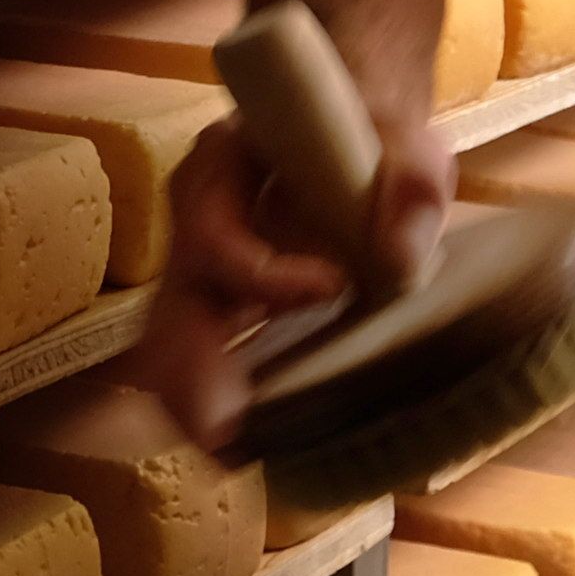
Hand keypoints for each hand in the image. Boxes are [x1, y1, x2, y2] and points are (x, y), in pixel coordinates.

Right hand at [138, 102, 453, 445]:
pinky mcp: (221, 304)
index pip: (216, 238)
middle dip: (192, 377)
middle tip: (228, 435)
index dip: (264, 277)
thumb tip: (400, 255)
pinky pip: (194, 359)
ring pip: (166, 345)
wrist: (347, 120)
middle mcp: (197, 224)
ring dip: (191, 403)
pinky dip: (211, 405)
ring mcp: (200, 269)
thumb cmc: (365, 128)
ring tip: (231, 455)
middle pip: (168, 307)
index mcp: (222, 171)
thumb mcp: (402, 138)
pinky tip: (245, 447)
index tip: (334, 286)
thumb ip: (408, 180)